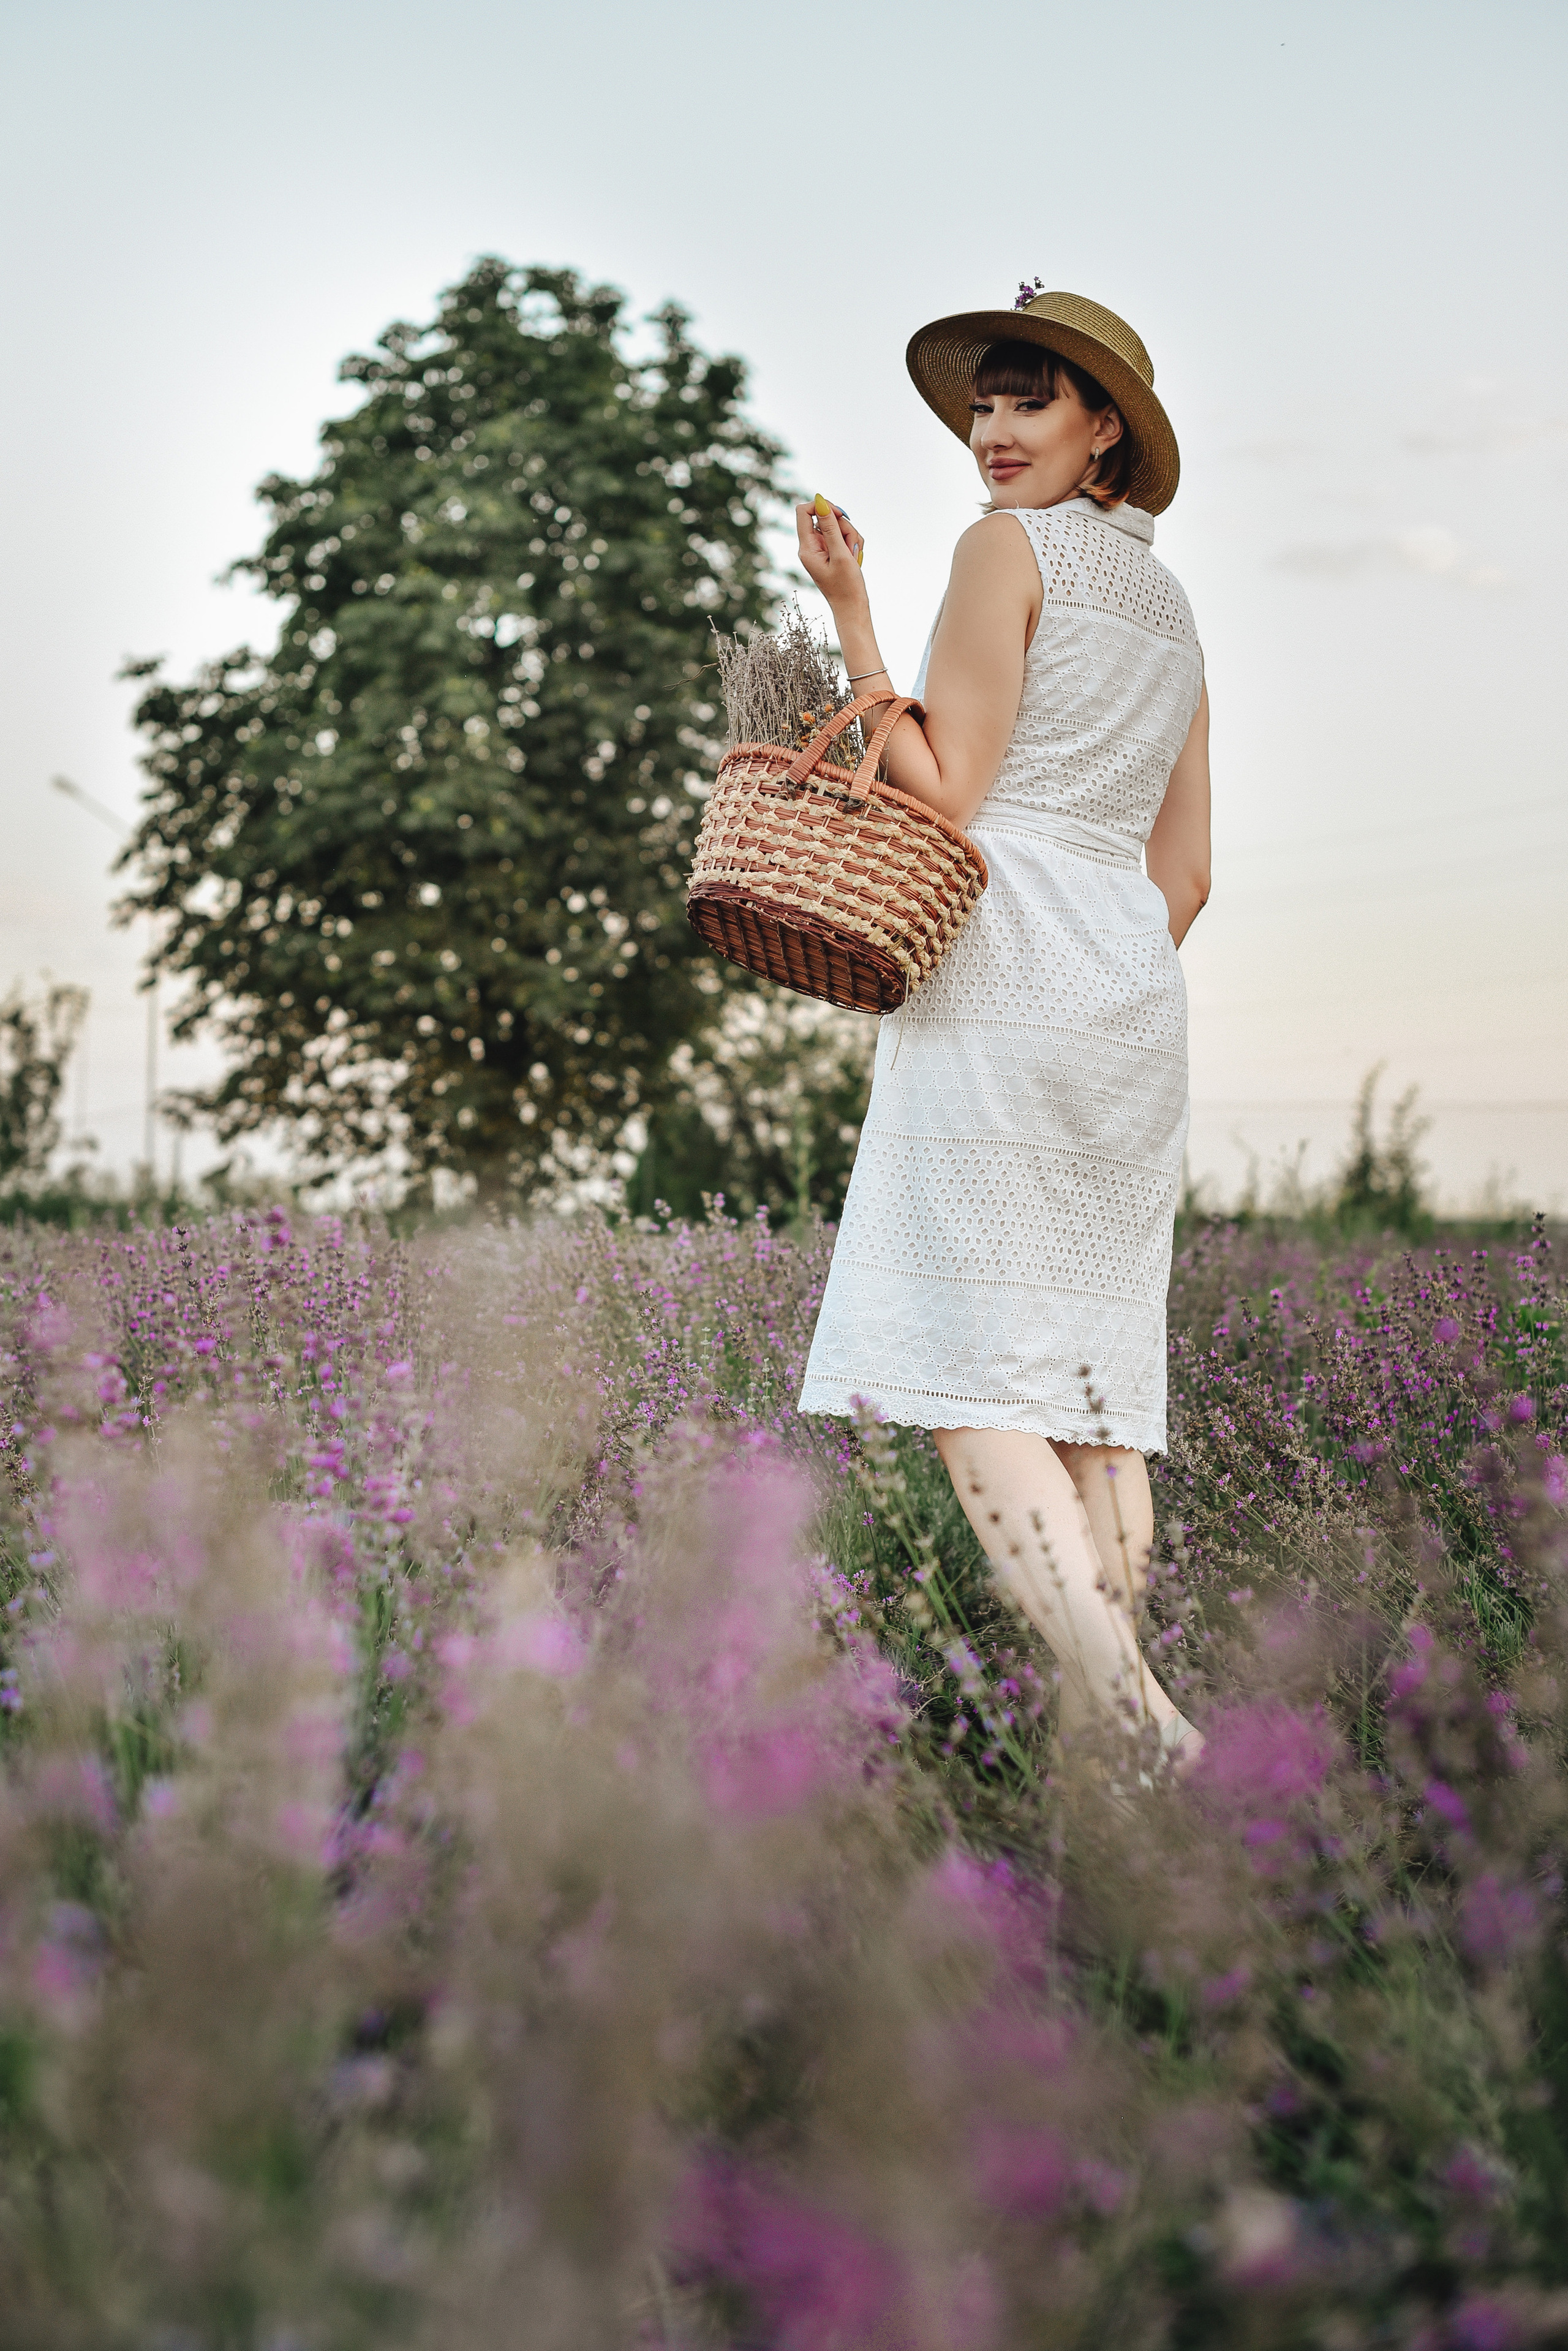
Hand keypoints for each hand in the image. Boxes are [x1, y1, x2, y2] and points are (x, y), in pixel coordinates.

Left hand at [796, 497, 868, 611]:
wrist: (852, 608)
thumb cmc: (846, 586)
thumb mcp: (840, 554)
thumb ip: (831, 527)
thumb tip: (820, 502)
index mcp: (807, 548)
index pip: (804, 511)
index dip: (821, 506)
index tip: (839, 514)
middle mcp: (811, 546)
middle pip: (825, 518)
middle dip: (843, 527)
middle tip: (850, 546)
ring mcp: (822, 548)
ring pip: (838, 526)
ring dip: (851, 537)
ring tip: (854, 557)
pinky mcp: (832, 551)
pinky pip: (843, 536)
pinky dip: (852, 543)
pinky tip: (855, 558)